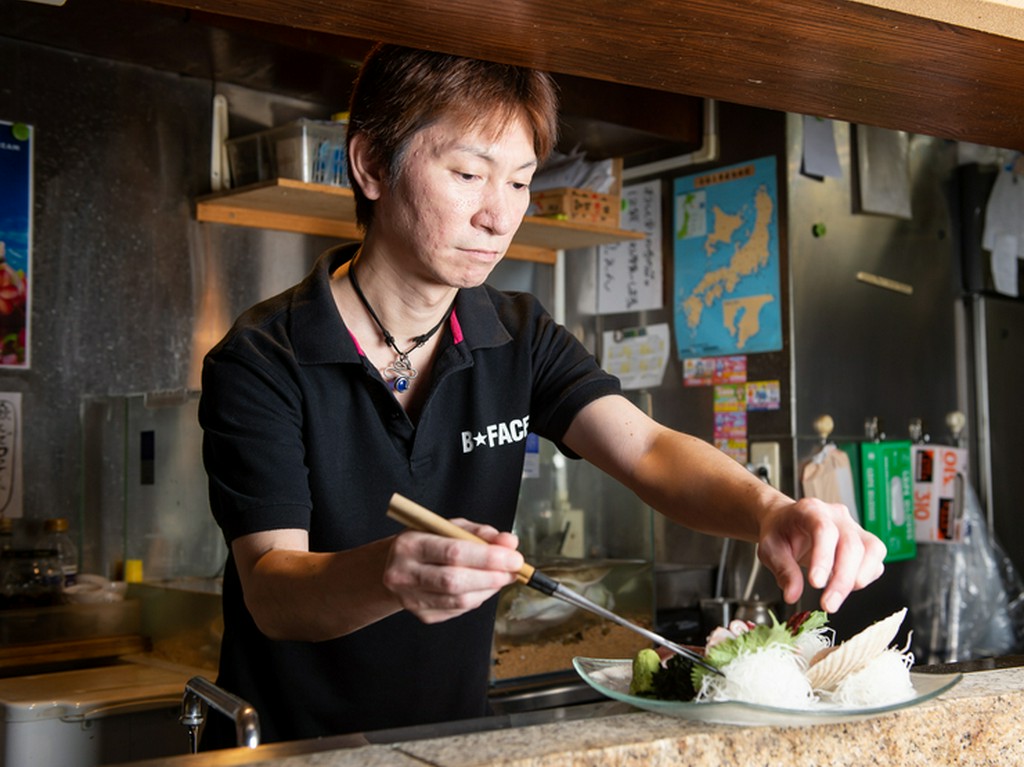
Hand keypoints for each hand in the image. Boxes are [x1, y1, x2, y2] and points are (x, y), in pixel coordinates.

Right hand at [382, 519, 523, 623]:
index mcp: (410, 544)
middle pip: (455, 581)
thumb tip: (509, 543)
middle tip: (513, 570)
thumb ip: (479, 533)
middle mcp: (404, 573)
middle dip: (491, 576)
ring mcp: (411, 598)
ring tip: (501, 577)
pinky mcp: (421, 615)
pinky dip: (477, 598)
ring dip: (488, 589)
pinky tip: (481, 587)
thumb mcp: (448, 527)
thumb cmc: (426, 542)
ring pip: (459, 600)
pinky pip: (458, 609)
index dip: (488, 557)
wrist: (395, 566)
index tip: (514, 557)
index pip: (453, 552)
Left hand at [756, 497, 885, 612]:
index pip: (824, 530)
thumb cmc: (780, 531)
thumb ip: (782, 570)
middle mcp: (836, 515)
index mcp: (811, 510)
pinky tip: (845, 587)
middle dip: (842, 580)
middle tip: (828, 604)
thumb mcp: (770, 549)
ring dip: (858, 579)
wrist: (787, 522)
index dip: (824, 558)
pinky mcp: (864, 541)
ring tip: (837, 597)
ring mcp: (854, 527)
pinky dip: (865, 577)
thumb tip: (792, 594)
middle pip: (851, 545)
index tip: (816, 583)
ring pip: (872, 550)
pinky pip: (875, 560)